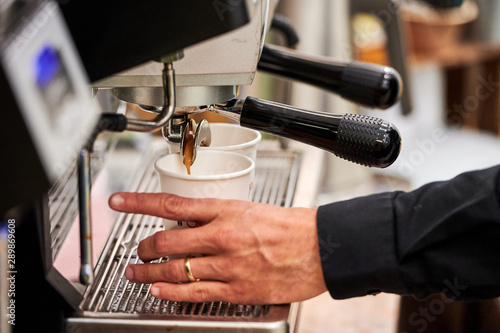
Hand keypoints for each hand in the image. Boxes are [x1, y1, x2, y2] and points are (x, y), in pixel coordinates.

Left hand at [108, 192, 326, 303]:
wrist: (321, 248)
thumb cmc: (291, 227)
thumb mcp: (251, 209)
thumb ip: (219, 216)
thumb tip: (191, 221)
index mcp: (226, 210)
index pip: (172, 203)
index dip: (139, 203)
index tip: (119, 203)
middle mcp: (222, 236)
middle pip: (166, 241)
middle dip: (144, 248)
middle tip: (138, 251)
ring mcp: (227, 265)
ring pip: (174, 270)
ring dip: (148, 273)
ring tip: (136, 274)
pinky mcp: (236, 290)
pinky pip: (193, 293)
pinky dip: (170, 293)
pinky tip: (158, 291)